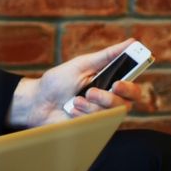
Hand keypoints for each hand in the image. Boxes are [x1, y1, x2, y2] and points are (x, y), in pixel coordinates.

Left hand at [8, 38, 143, 128]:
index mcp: (110, 85)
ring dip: (89, 106)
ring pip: (108, 116)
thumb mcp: (81, 65)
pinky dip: (81, 115)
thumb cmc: (58, 81)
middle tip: (91, 92)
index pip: (132, 90)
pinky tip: (70, 110)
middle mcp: (109, 103)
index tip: (117, 84)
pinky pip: (94, 125)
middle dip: (107, 98)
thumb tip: (131, 42)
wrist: (37, 102)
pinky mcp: (90, 129)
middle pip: (125, 105)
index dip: (130, 88)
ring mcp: (100, 117)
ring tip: (74, 100)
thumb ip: (107, 56)